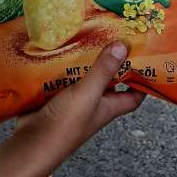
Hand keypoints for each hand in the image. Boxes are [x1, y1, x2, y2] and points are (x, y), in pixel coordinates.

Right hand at [14, 43, 143, 159]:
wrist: (31, 143)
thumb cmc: (65, 125)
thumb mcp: (88, 95)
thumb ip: (104, 71)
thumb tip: (123, 46)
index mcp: (108, 106)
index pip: (133, 95)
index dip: (141, 80)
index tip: (144, 57)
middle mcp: (93, 103)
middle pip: (106, 80)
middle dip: (108, 60)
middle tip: (109, 34)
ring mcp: (72, 99)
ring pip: (81, 75)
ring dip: (81, 59)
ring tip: (82, 33)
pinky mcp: (53, 95)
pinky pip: (59, 76)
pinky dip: (59, 64)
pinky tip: (56, 48)